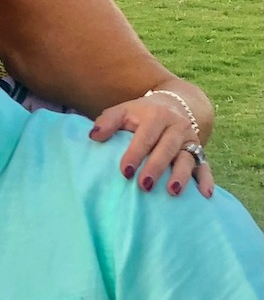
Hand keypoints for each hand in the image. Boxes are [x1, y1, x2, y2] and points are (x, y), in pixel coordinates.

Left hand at [88, 94, 213, 198]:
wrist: (173, 105)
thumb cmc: (140, 114)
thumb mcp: (122, 111)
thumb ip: (107, 122)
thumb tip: (93, 136)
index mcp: (156, 116)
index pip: (145, 136)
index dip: (135, 154)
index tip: (125, 172)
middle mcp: (176, 126)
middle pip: (167, 149)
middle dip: (156, 168)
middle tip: (144, 186)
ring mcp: (190, 139)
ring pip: (188, 158)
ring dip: (182, 175)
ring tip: (173, 192)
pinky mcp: (200, 151)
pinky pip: (205, 166)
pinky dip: (206, 179)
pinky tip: (205, 194)